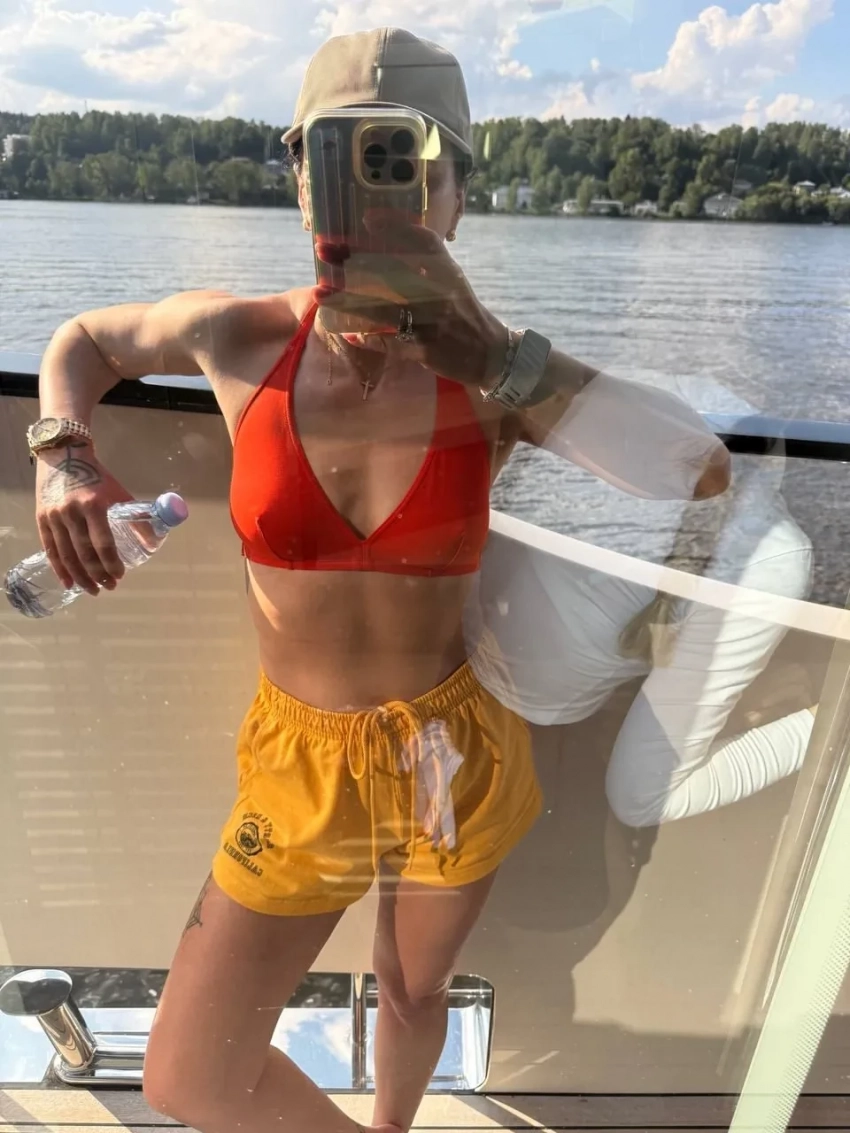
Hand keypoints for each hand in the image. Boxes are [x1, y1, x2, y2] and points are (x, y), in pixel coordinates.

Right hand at [35, 441, 133, 594]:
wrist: (64, 456)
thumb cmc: (97, 477)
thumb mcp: (120, 494)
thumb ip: (137, 518)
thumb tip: (153, 544)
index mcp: (93, 505)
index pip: (103, 542)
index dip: (111, 563)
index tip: (119, 576)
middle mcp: (71, 513)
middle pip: (84, 552)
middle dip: (97, 574)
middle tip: (109, 587)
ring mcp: (53, 517)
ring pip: (66, 555)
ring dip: (80, 576)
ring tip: (92, 590)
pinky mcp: (41, 519)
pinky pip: (50, 549)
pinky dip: (59, 568)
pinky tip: (68, 583)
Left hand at [313, 213, 507, 387]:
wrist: (490, 353)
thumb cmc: (464, 314)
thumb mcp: (451, 280)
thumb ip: (427, 262)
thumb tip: (390, 243)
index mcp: (446, 271)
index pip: (421, 239)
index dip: (394, 226)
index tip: (364, 219)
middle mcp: (440, 292)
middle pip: (391, 271)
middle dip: (353, 259)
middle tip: (323, 250)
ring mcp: (433, 322)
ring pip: (384, 308)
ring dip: (348, 301)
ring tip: (321, 292)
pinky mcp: (427, 349)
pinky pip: (391, 343)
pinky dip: (370, 338)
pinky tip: (350, 334)